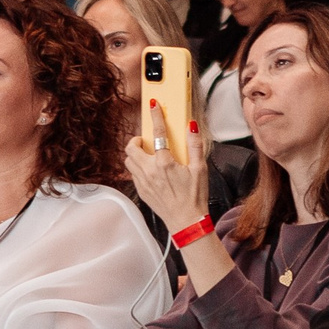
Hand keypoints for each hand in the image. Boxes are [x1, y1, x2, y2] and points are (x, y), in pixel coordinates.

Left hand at [126, 110, 209, 237]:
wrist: (186, 222)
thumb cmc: (194, 198)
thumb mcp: (200, 169)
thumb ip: (195, 145)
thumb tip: (191, 127)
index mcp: (164, 163)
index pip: (158, 133)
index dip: (155, 116)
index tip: (153, 106)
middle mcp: (149, 171)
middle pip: (131, 147)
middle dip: (137, 139)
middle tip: (147, 140)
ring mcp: (142, 182)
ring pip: (128, 160)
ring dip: (135, 153)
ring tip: (148, 154)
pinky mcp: (141, 190)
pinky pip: (132, 173)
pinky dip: (137, 167)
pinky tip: (150, 169)